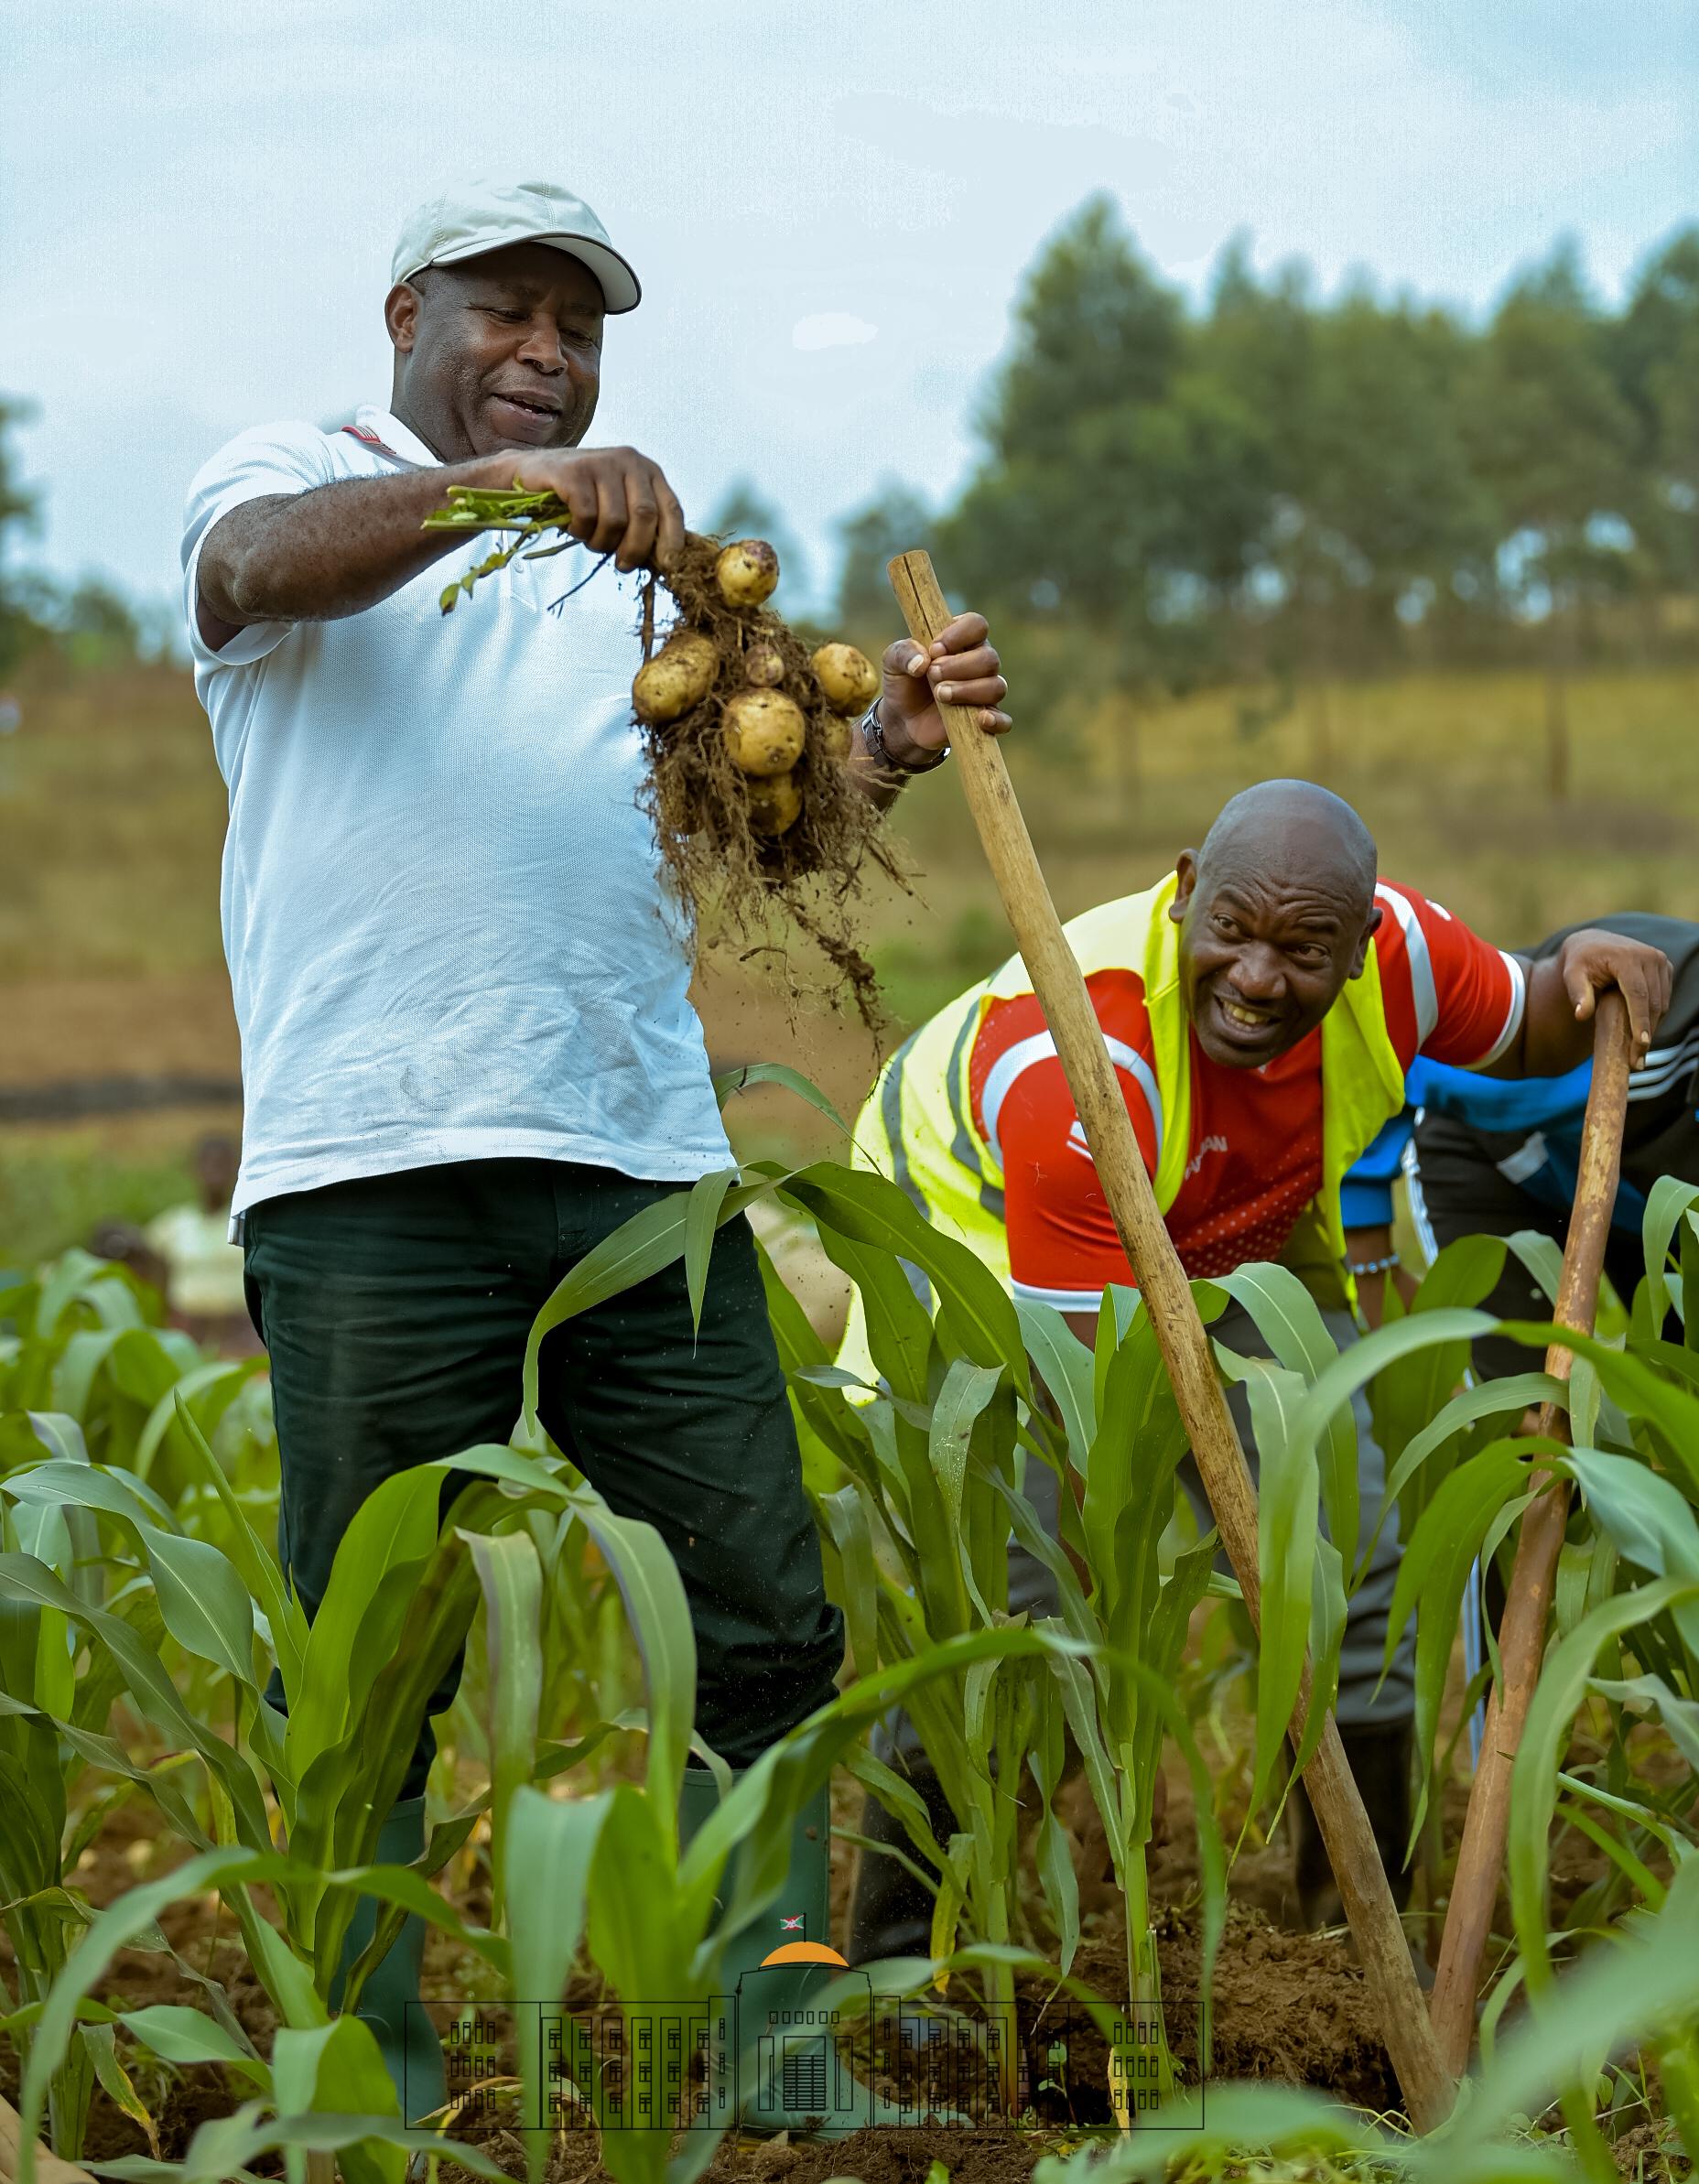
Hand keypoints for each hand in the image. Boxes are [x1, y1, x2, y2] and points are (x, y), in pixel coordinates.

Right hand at [495, 444, 685, 574]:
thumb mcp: (618, 505)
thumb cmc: (581, 497)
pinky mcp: (573, 471)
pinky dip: (580, 531)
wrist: (530, 474)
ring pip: (614, 520)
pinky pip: (587, 516)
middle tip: (622, 565)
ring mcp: (600, 462)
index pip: (671, 507)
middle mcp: (628, 460)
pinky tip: (572, 526)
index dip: (673, 540)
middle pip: (644, 516)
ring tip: (590, 539)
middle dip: (635, 549)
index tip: (668, 566)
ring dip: (602, 542)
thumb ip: (641, 524)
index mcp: (646, 469)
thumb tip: (665, 562)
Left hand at [874, 611, 1010, 767]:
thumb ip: (903, 652)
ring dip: (968, 690)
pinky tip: (980, 719)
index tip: (934, 650)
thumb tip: (923, 661)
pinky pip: (1004, 721)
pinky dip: (996, 720)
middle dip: (959, 666)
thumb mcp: (892, 662)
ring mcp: (984, 691)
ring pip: (996, 687)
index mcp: (961, 640)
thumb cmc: (903, 683)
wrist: (902, 720)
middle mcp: (979, 662)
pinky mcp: (984, 718)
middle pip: (989, 658)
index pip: (977, 625)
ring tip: (940, 694)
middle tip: (932, 674)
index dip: (959, 635)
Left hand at [1556, 929, 1671, 1056]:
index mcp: (1627, 957)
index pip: (1638, 995)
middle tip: (1637, 1061)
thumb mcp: (1572, 975)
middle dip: (1647, 1033)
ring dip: (1653, 1028)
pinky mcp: (1665, 968)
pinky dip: (1655, 1017)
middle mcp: (1649, 957)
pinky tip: (1642, 1033)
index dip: (1640, 1021)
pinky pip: (1664, 998)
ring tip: (1639, 1053)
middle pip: (1653, 1002)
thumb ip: (1577, 993)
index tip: (1641, 1045)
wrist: (1592, 944)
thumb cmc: (1579, 962)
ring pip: (1662, 1003)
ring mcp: (1660, 962)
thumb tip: (1582, 1015)